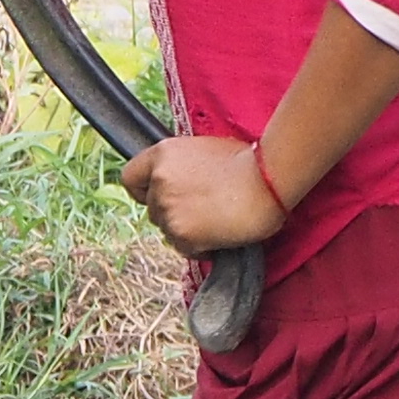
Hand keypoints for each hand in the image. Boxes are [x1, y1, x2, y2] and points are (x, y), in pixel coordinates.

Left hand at [120, 133, 285, 252]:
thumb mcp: (205, 149)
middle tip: (203, 209)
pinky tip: (221, 233)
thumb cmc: (247, 162)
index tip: (160, 195)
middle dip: (173, 213)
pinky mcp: (182, 235)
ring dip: (188, 231)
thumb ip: (182, 166)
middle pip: (152, 209)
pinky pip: (184, 249)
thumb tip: (179, 181)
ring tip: (217, 220)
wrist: (268, 182)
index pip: (130, 178)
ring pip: (168, 231)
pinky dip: (201, 247)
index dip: (145, 190)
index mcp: (162, 154)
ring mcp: (168, 210)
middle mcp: (159, 181)